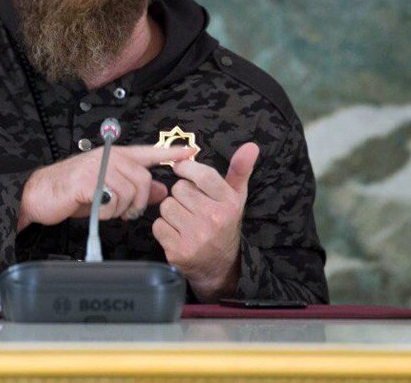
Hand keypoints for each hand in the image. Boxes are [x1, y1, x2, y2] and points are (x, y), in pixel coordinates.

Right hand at [18, 145, 195, 230]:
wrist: (39, 194)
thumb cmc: (73, 193)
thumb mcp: (108, 192)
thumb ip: (135, 190)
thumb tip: (162, 190)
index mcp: (115, 156)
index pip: (149, 152)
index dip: (172, 152)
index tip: (192, 151)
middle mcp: (109, 157)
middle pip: (143, 179)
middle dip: (138, 202)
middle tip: (125, 213)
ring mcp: (97, 166)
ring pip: (129, 191)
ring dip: (122, 209)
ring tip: (108, 210)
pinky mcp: (87, 180)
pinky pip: (112, 199)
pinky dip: (108, 212)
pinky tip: (97, 209)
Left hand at [152, 142, 259, 302]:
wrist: (219, 266)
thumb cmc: (224, 223)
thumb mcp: (236, 197)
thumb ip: (240, 169)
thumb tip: (252, 145)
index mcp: (229, 203)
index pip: (202, 174)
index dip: (187, 168)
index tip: (181, 169)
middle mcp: (214, 219)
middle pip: (179, 189)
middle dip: (181, 195)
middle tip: (191, 206)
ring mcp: (196, 237)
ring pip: (166, 206)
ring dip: (171, 211)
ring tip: (185, 220)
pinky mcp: (179, 252)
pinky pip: (158, 225)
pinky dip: (164, 228)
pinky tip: (177, 234)